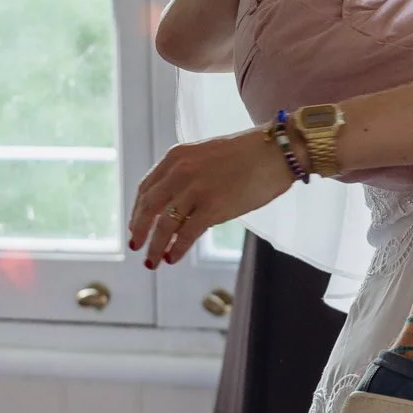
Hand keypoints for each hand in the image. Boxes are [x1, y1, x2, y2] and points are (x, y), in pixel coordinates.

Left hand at [127, 129, 291, 268]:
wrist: (277, 151)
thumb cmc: (249, 153)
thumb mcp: (208, 156)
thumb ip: (188, 174)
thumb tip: (177, 205)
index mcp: (177, 156)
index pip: (146, 187)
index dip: (137, 210)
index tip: (136, 224)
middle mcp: (180, 172)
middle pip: (149, 208)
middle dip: (139, 230)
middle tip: (136, 246)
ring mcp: (196, 190)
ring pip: (164, 225)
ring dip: (155, 246)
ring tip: (152, 261)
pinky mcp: (213, 207)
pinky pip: (186, 234)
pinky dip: (176, 249)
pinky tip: (173, 258)